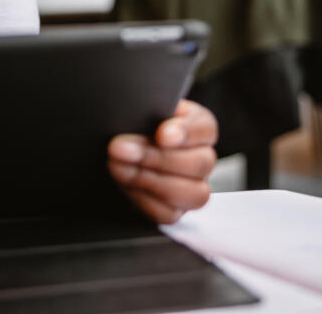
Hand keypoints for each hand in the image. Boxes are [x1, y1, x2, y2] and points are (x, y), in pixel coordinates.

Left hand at [107, 100, 217, 223]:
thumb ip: (149, 107)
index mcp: (199, 128)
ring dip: (150, 180)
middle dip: (156, 157)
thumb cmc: (132, 124)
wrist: (116, 150)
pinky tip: (124, 184)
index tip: (161, 134)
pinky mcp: (175, 211)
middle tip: (119, 148)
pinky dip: (143, 199)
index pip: (206, 128)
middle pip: (199, 163)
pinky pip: (168, 214)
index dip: (186, 132)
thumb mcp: (141, 109)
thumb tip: (146, 114)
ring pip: (193, 193)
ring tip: (117, 166)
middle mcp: (202, 159)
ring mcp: (193, 188)